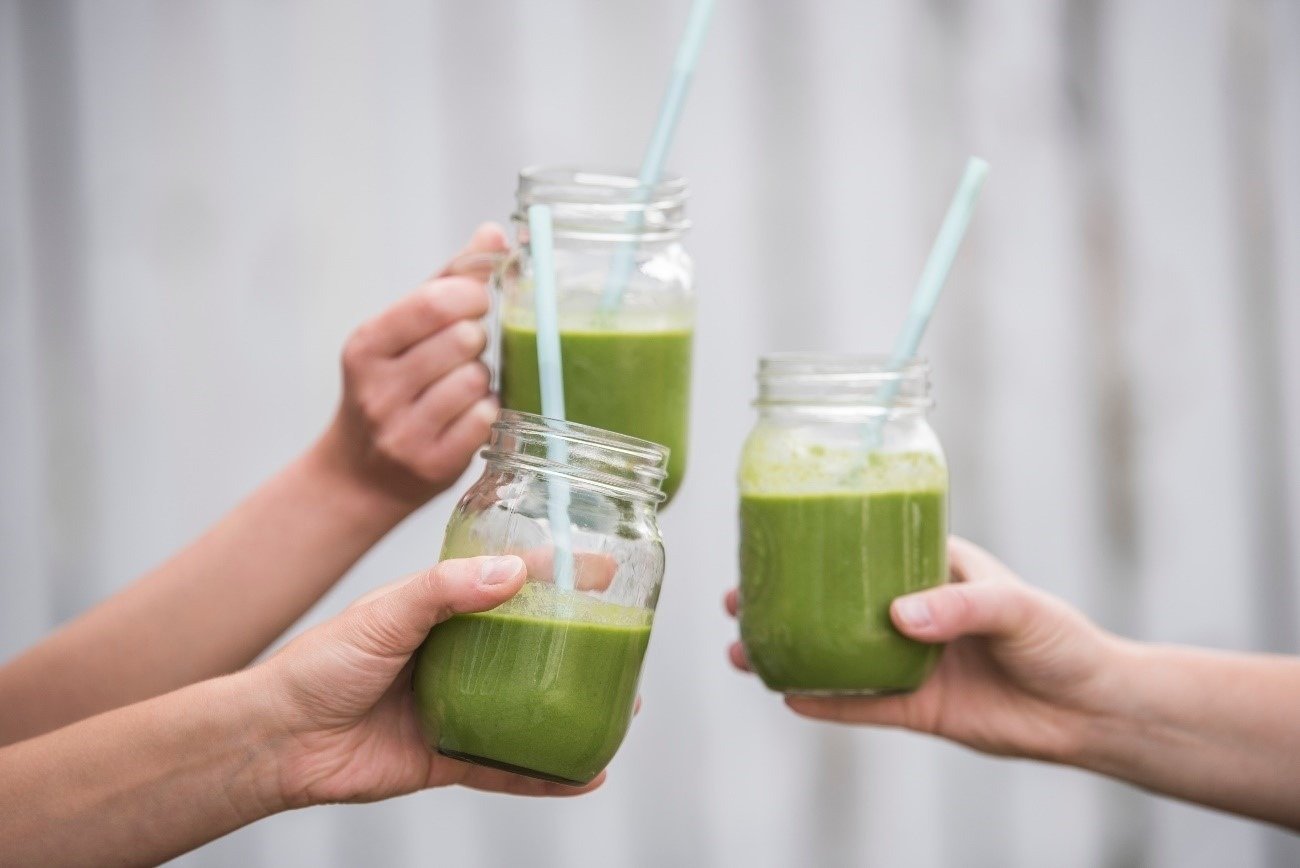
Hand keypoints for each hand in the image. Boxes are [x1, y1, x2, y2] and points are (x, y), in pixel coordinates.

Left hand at [256, 555, 603, 805]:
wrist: (278, 739)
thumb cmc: (319, 665)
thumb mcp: (384, 613)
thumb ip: (444, 591)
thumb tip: (513, 573)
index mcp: (441, 611)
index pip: (510, 582)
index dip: (556, 573)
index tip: (600, 566)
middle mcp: (455, 656)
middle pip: (530, 646)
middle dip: (579, 643)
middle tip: (626, 640)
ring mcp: (456, 707)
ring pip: (529, 706)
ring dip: (573, 707)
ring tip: (622, 706)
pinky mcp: (448, 758)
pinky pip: (507, 766)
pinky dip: (546, 774)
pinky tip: (584, 774)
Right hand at [314, 224, 507, 509]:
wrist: (358, 477)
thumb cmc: (389, 390)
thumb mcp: (400, 332)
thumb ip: (447, 281)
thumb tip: (493, 233)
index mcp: (367, 345)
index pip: (436, 302)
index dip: (472, 296)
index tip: (476, 304)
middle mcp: (379, 389)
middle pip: (464, 340)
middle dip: (476, 342)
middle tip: (464, 353)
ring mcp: (404, 431)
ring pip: (478, 380)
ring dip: (483, 380)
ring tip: (462, 387)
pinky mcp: (432, 464)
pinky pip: (485, 420)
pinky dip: (487, 414)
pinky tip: (468, 417)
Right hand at [726, 536, 1129, 762]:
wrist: (1091, 710)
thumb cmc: (1060, 639)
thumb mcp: (1016, 607)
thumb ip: (959, 606)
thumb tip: (898, 616)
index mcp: (932, 569)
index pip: (865, 545)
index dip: (818, 540)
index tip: (773, 535)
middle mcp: (911, 612)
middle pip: (833, 601)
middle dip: (783, 599)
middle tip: (737, 599)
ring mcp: (909, 660)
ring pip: (835, 654)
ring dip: (790, 651)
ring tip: (743, 651)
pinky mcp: (915, 708)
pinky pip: (860, 705)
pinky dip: (825, 702)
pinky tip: (787, 694)